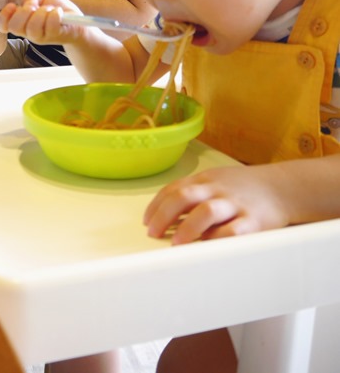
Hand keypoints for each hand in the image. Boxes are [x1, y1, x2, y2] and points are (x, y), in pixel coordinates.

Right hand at [0, 0, 84, 43]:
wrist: (77, 21)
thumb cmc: (57, 8)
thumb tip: (28, 4)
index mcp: (22, 23)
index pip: (4, 25)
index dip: (4, 15)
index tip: (13, 5)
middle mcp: (29, 32)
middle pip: (15, 27)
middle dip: (24, 12)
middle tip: (36, 7)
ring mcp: (41, 37)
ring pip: (32, 27)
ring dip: (42, 12)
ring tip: (51, 9)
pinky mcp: (54, 37)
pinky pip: (51, 24)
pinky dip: (55, 13)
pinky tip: (59, 12)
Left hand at [143, 163, 292, 244]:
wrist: (283, 187)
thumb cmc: (243, 188)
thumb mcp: (216, 182)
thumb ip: (194, 194)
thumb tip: (166, 216)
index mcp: (205, 180)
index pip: (174, 188)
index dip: (157, 205)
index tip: (146, 222)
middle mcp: (217, 189)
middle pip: (184, 196)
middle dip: (164, 214)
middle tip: (152, 233)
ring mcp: (234, 204)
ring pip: (207, 211)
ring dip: (187, 228)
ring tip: (175, 244)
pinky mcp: (253, 221)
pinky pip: (233, 231)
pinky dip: (218, 240)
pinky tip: (207, 249)